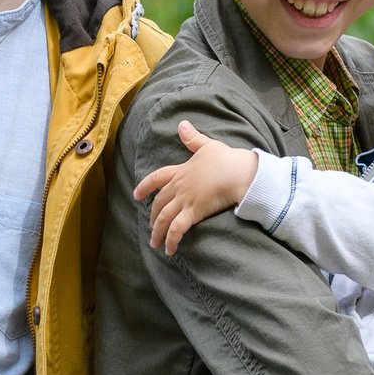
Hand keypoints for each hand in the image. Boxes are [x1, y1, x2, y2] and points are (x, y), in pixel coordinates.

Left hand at [131, 122, 260, 255]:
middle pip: (159, 203)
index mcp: (181, 171)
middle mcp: (179, 186)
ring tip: (154, 243)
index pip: (157, 178)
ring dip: (157, 232)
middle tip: (151, 226)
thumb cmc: (226, 159)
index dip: (145, 186)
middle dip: (153, 215)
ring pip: (164, 218)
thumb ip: (193, 138)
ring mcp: (184, 200)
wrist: (237, 172)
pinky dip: (171, 240)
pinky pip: (176, 230)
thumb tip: (182, 124)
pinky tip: (169, 250)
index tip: (136, 194)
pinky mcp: (193, 212)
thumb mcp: (207, 145)